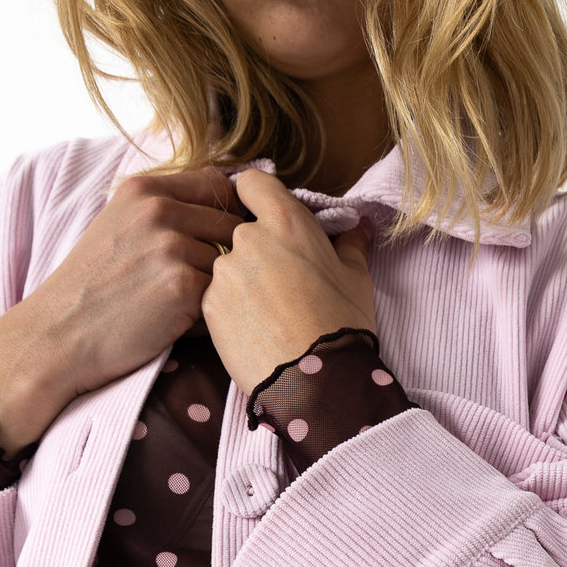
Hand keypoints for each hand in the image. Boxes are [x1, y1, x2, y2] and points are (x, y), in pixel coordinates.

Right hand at [29, 167, 246, 401]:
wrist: (62, 333)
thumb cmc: (93, 286)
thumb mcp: (119, 225)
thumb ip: (163, 211)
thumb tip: (224, 207)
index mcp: (143, 190)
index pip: (216, 184)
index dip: (226, 212)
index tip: (217, 238)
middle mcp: (158, 210)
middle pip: (231, 226)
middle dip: (226, 255)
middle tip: (194, 282)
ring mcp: (172, 247)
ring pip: (229, 265)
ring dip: (216, 288)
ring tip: (179, 305)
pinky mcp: (183, 286)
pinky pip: (222, 297)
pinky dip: (209, 315)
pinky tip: (178, 324)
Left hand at [200, 168, 376, 397]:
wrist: (318, 382)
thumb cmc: (343, 326)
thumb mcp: (357, 279)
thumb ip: (351, 244)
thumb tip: (358, 226)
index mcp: (285, 221)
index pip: (252, 183)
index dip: (258, 198)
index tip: (268, 218)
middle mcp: (247, 238)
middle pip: (240, 231)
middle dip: (257, 250)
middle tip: (282, 283)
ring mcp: (223, 273)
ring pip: (228, 268)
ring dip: (243, 283)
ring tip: (269, 316)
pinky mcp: (208, 306)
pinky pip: (216, 298)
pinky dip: (232, 310)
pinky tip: (256, 332)